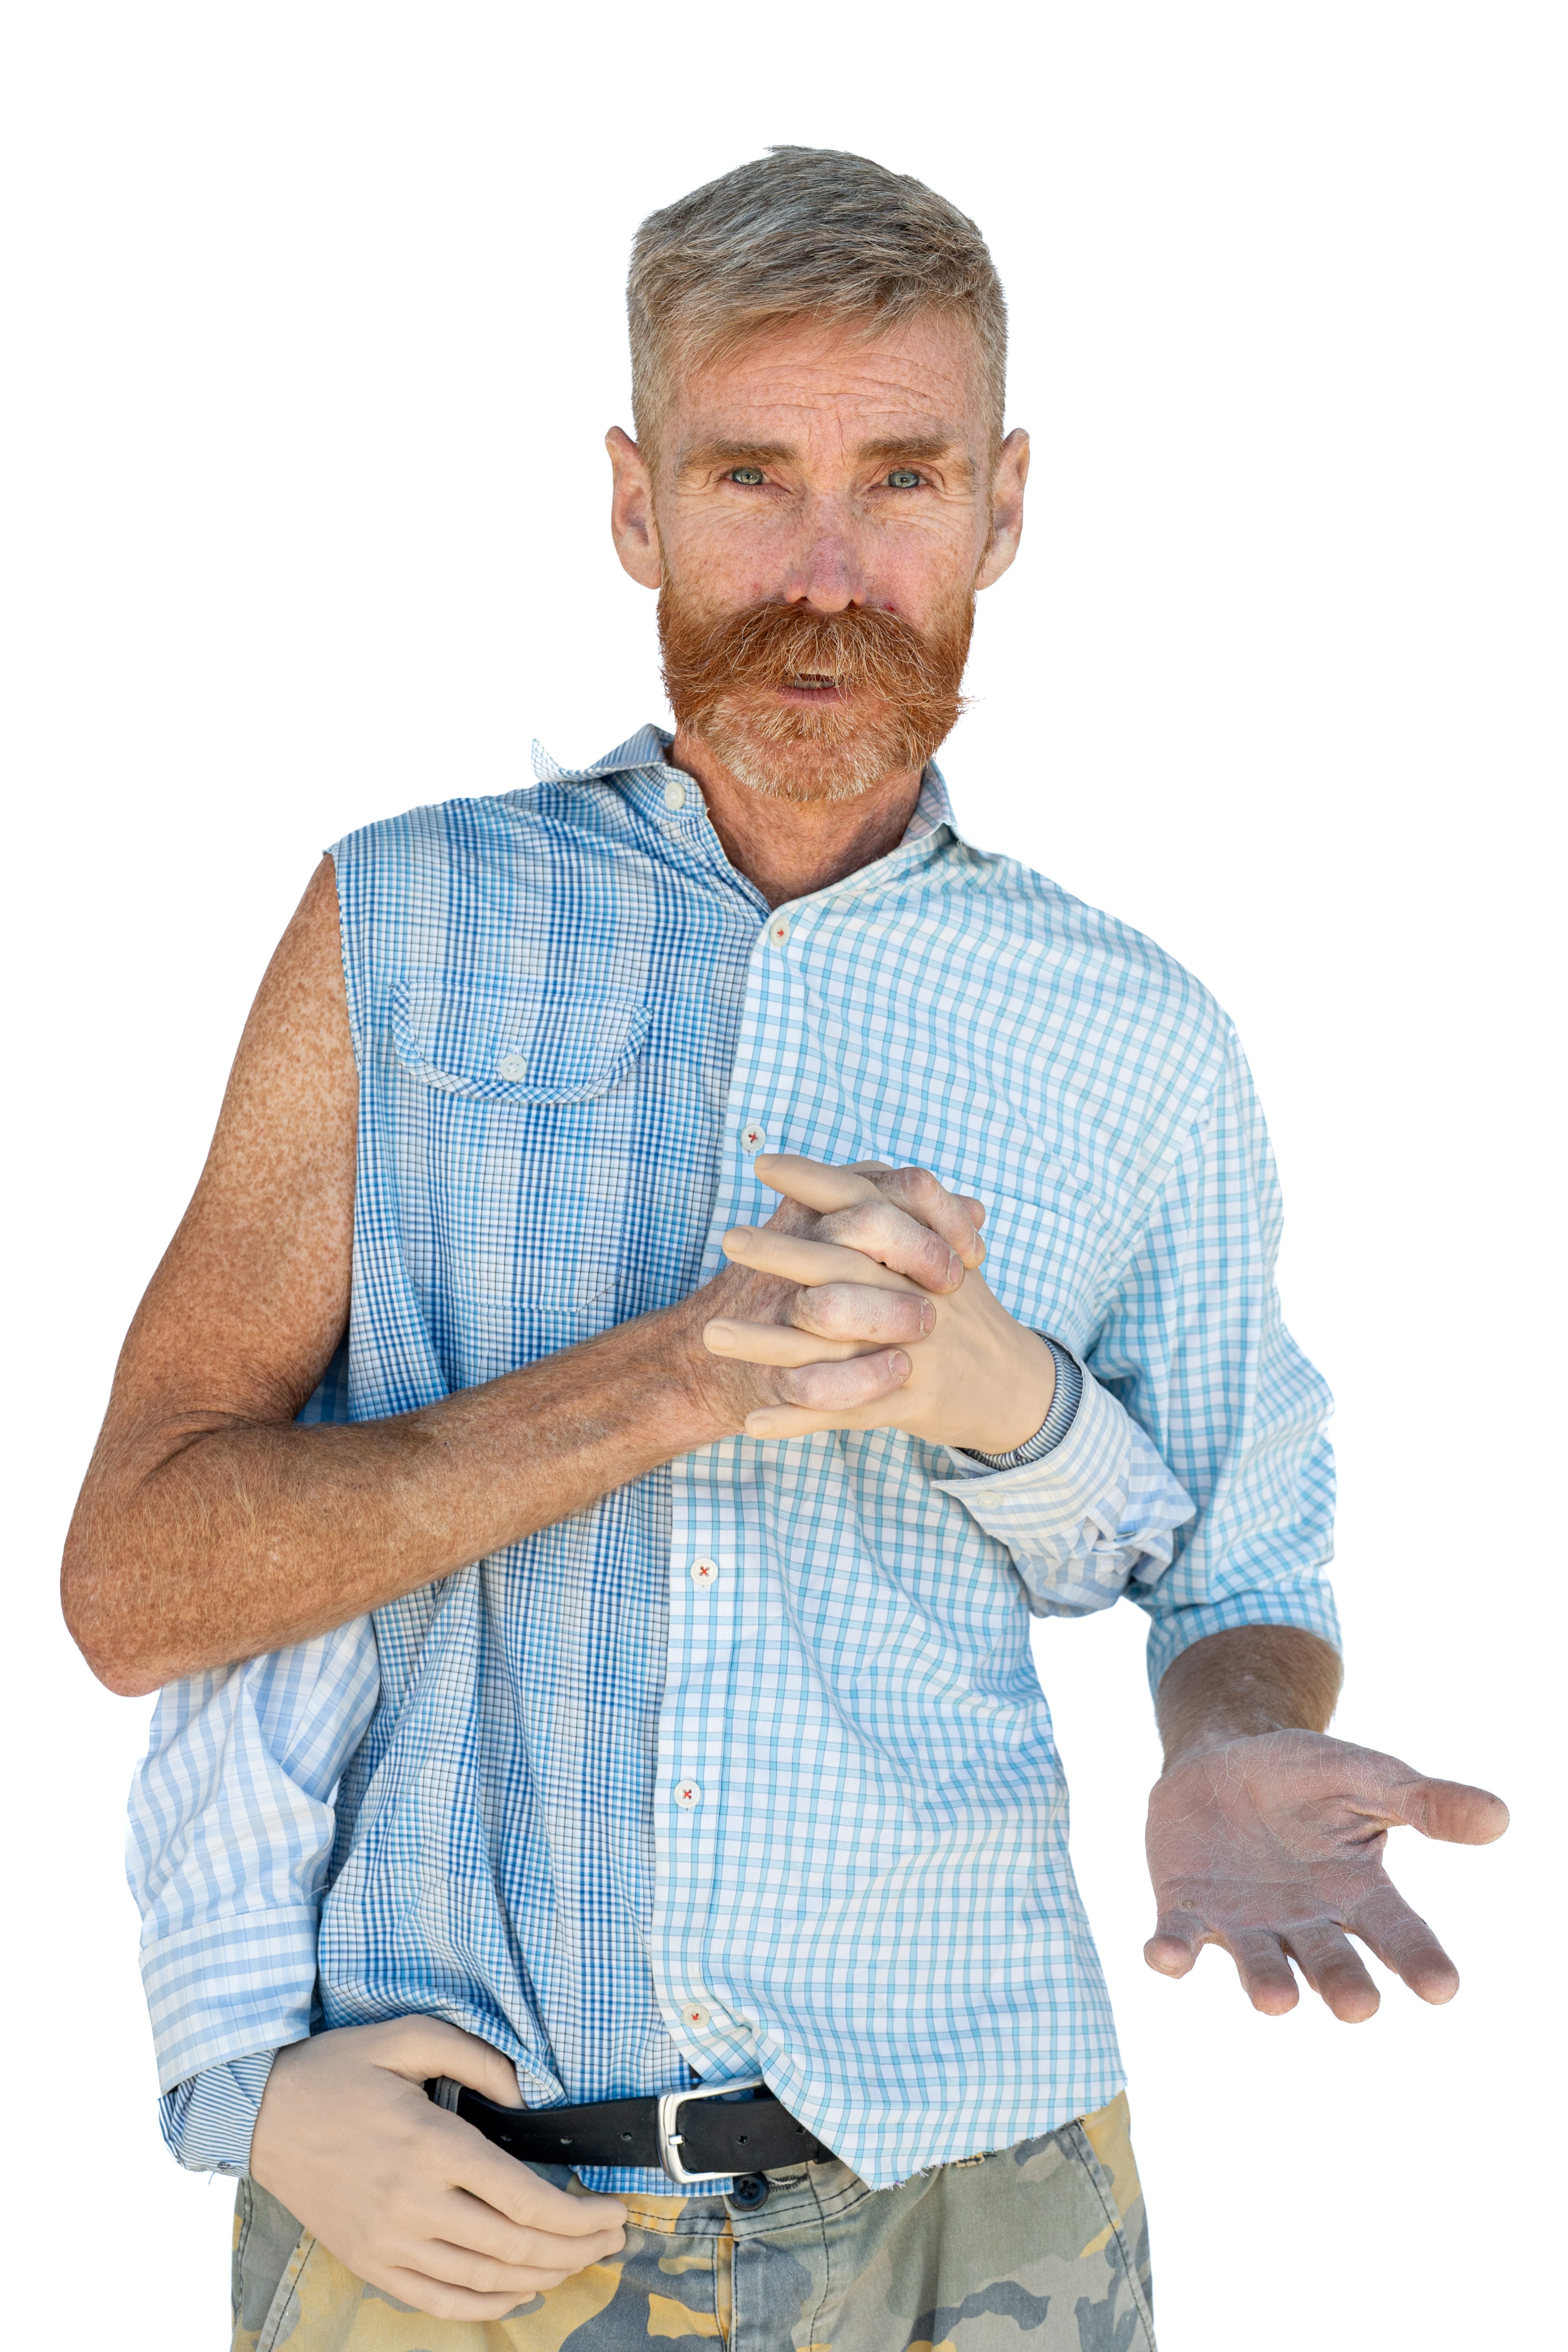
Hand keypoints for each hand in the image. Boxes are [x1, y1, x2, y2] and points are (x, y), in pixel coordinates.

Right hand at [249, 2019, 627, 2321]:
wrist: (261, 2114)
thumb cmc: (339, 2070)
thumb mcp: (410, 2037)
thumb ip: (478, 2058)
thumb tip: (528, 2091)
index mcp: (431, 2145)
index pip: (525, 2200)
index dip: (580, 2216)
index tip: (615, 2211)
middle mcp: (413, 2203)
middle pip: (516, 2247)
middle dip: (578, 2250)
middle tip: (613, 2240)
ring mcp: (389, 2241)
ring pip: (484, 2279)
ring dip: (544, 2278)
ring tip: (580, 2262)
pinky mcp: (369, 2262)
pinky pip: (438, 2300)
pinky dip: (487, 2304)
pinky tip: (519, 2292)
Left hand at [702, 1157, 1055, 1453]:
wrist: (1018, 1388)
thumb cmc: (966, 1315)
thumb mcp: (947, 1259)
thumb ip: (909, 1220)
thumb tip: (863, 1167)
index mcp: (925, 1252)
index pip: (868, 1202)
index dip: (817, 1179)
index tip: (763, 1163)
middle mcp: (920, 1296)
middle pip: (843, 1267)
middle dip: (782, 1253)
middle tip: (728, 1239)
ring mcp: (915, 1351)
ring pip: (831, 1346)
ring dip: (765, 1343)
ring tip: (710, 1335)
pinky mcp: (908, 1403)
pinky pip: (844, 1411)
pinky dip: (796, 1421)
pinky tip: (750, 1423)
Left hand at [1143, 1729, 1508, 2018]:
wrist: (1220, 1760)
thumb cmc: (1302, 1775)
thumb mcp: (1363, 1776)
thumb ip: (1423, 1801)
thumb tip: (1501, 1816)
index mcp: (1357, 1895)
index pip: (1398, 1933)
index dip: (1420, 1961)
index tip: (1443, 1987)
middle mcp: (1306, 1924)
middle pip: (1332, 1964)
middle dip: (1344, 1985)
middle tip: (1357, 2005)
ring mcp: (1246, 1924)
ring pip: (1260, 1964)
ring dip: (1266, 1983)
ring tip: (1277, 1999)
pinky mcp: (1188, 1912)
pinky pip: (1180, 1939)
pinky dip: (1172, 1952)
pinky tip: (1164, 1958)